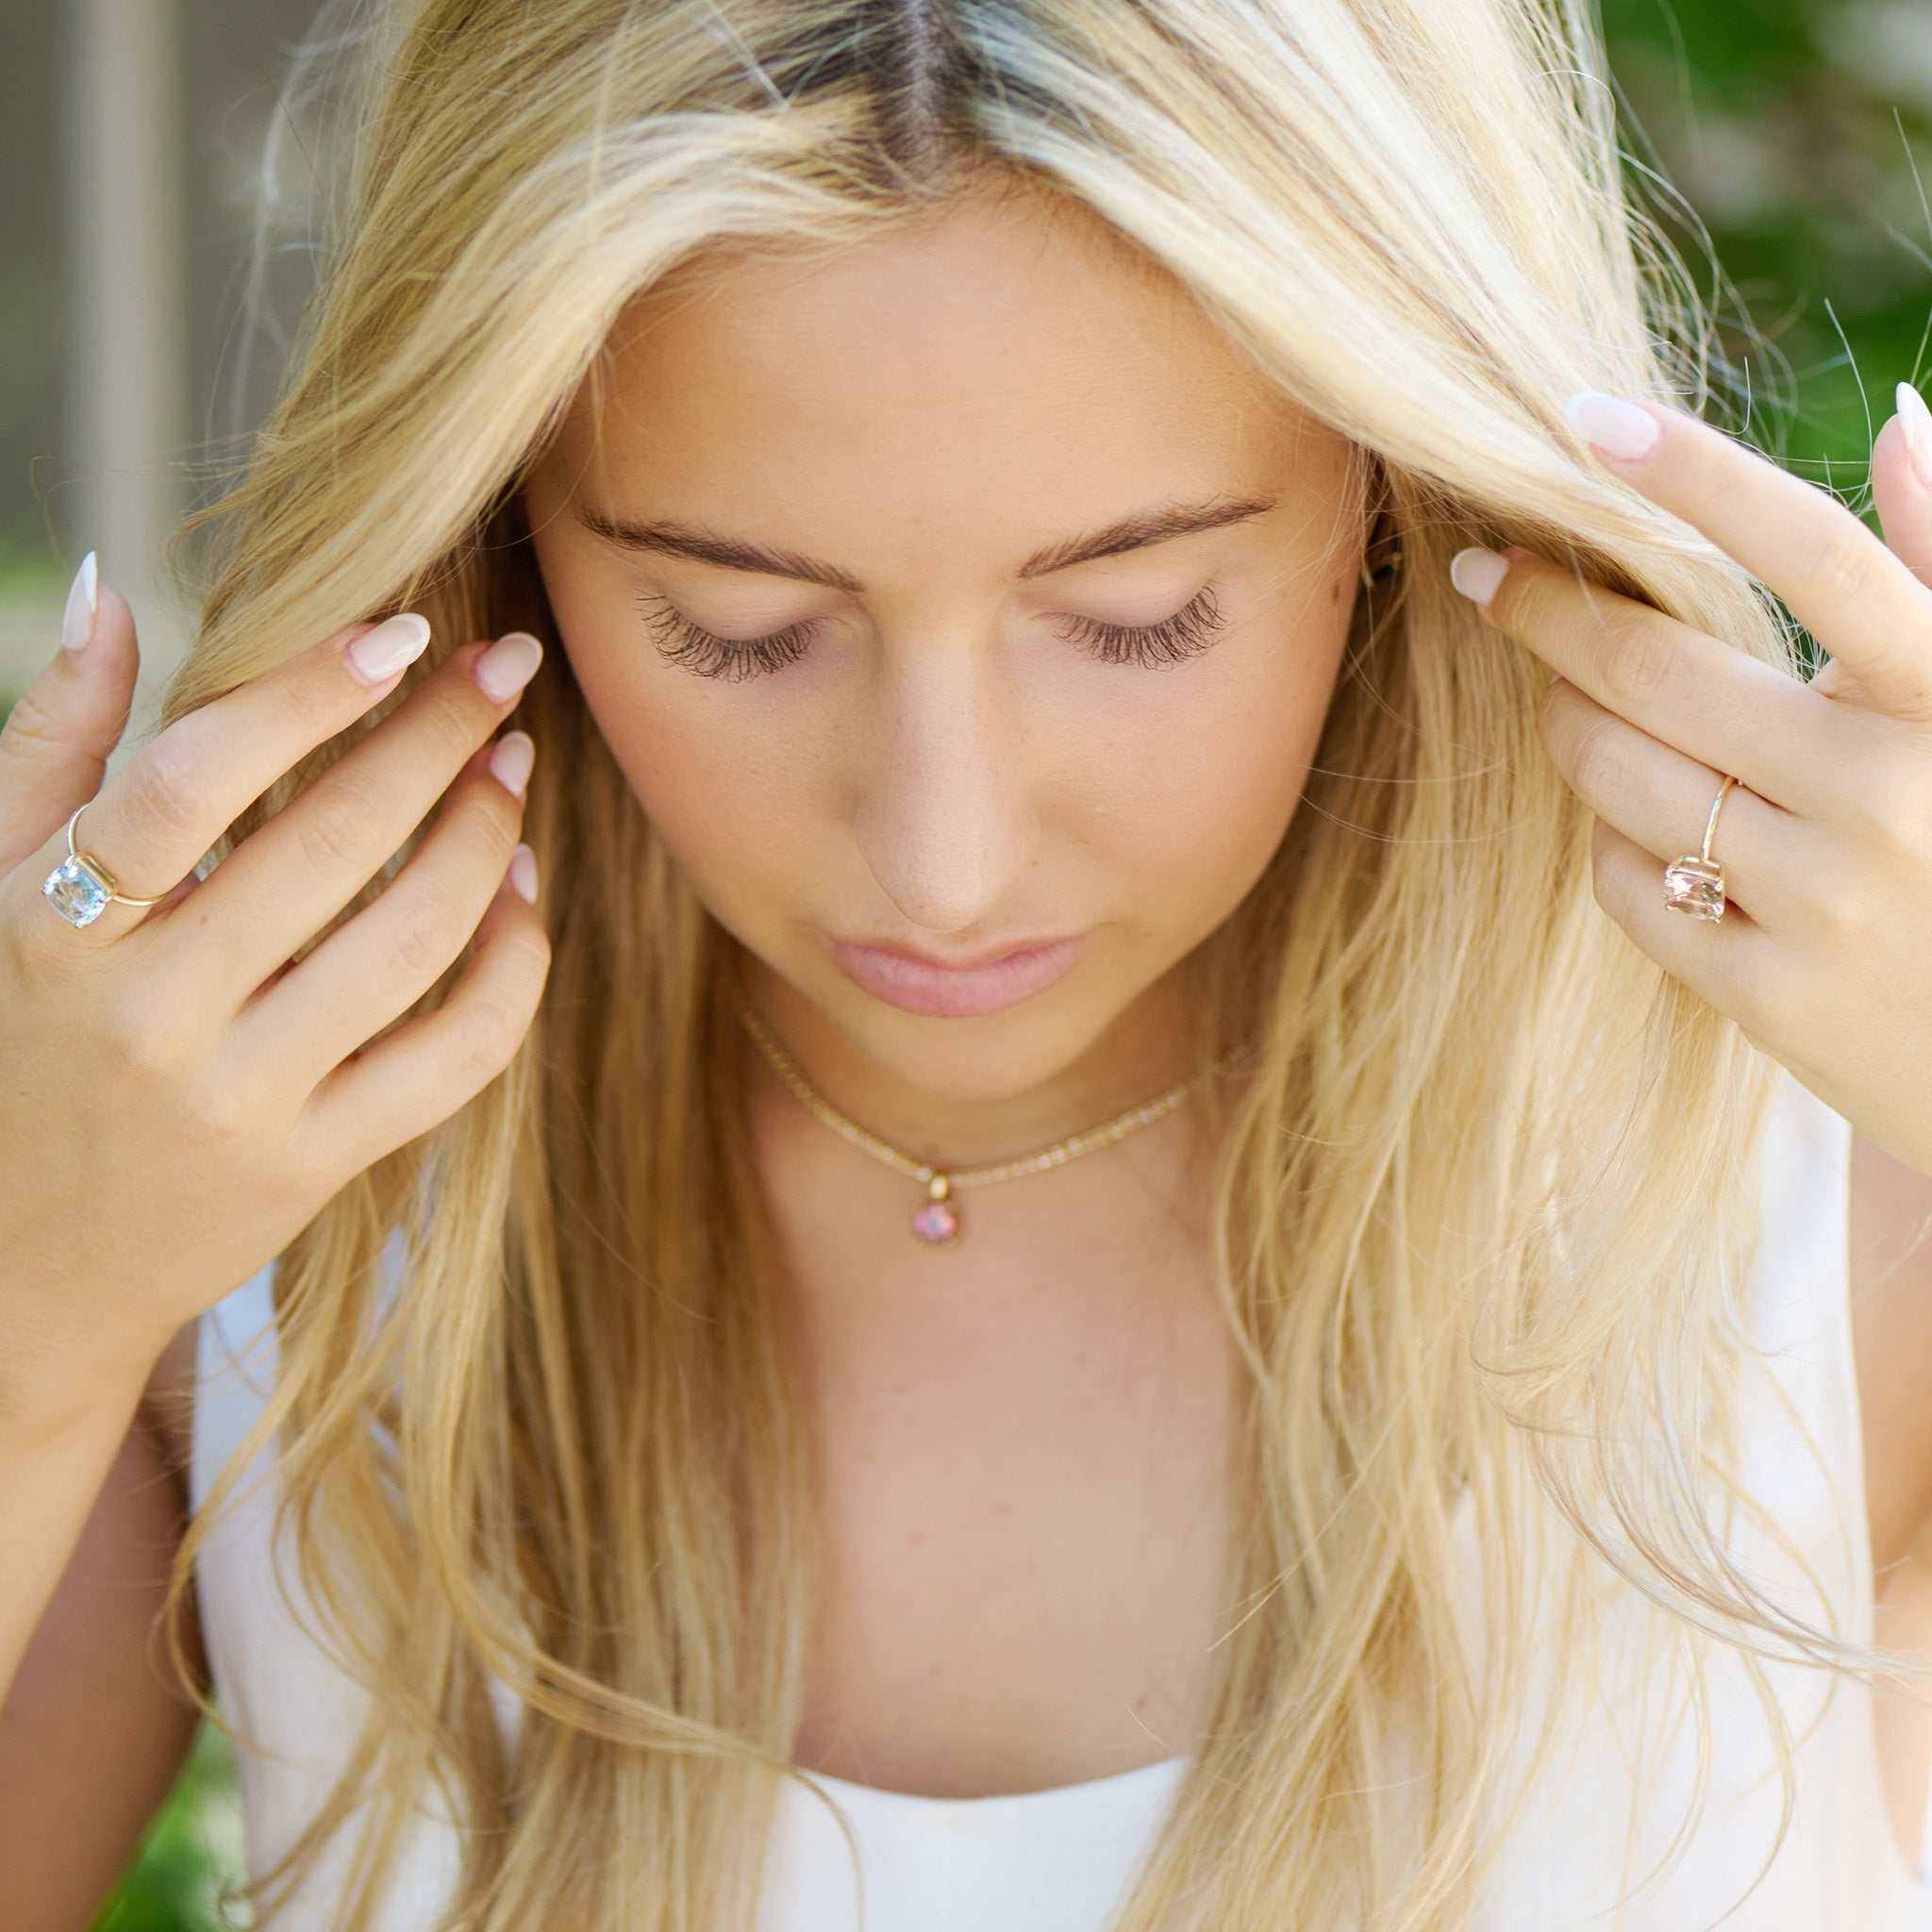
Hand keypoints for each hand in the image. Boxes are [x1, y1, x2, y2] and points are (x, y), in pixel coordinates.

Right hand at [0, 564, 549, 1419]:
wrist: (19, 1267)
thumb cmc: (14, 1039)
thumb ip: (50, 738)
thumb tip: (113, 592)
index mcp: (57, 930)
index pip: (191, 783)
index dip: (305, 693)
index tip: (403, 631)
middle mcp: (154, 1018)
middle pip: (331, 846)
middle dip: (438, 737)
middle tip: (505, 670)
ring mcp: (244, 1102)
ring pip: (411, 945)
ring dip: (486, 837)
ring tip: (514, 766)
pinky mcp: (318, 1166)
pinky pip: (453, 1057)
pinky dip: (510, 968)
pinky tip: (521, 896)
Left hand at [1449, 383, 1931, 1179]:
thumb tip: (1901, 418)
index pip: (1813, 554)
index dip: (1694, 474)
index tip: (1581, 418)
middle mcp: (1890, 792)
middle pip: (1661, 670)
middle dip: (1551, 611)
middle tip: (1495, 576)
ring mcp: (1826, 903)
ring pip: (1618, 776)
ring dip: (1571, 723)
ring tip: (1575, 702)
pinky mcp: (1770, 997)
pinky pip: (1625, 881)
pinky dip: (1612, 838)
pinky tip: (1639, 823)